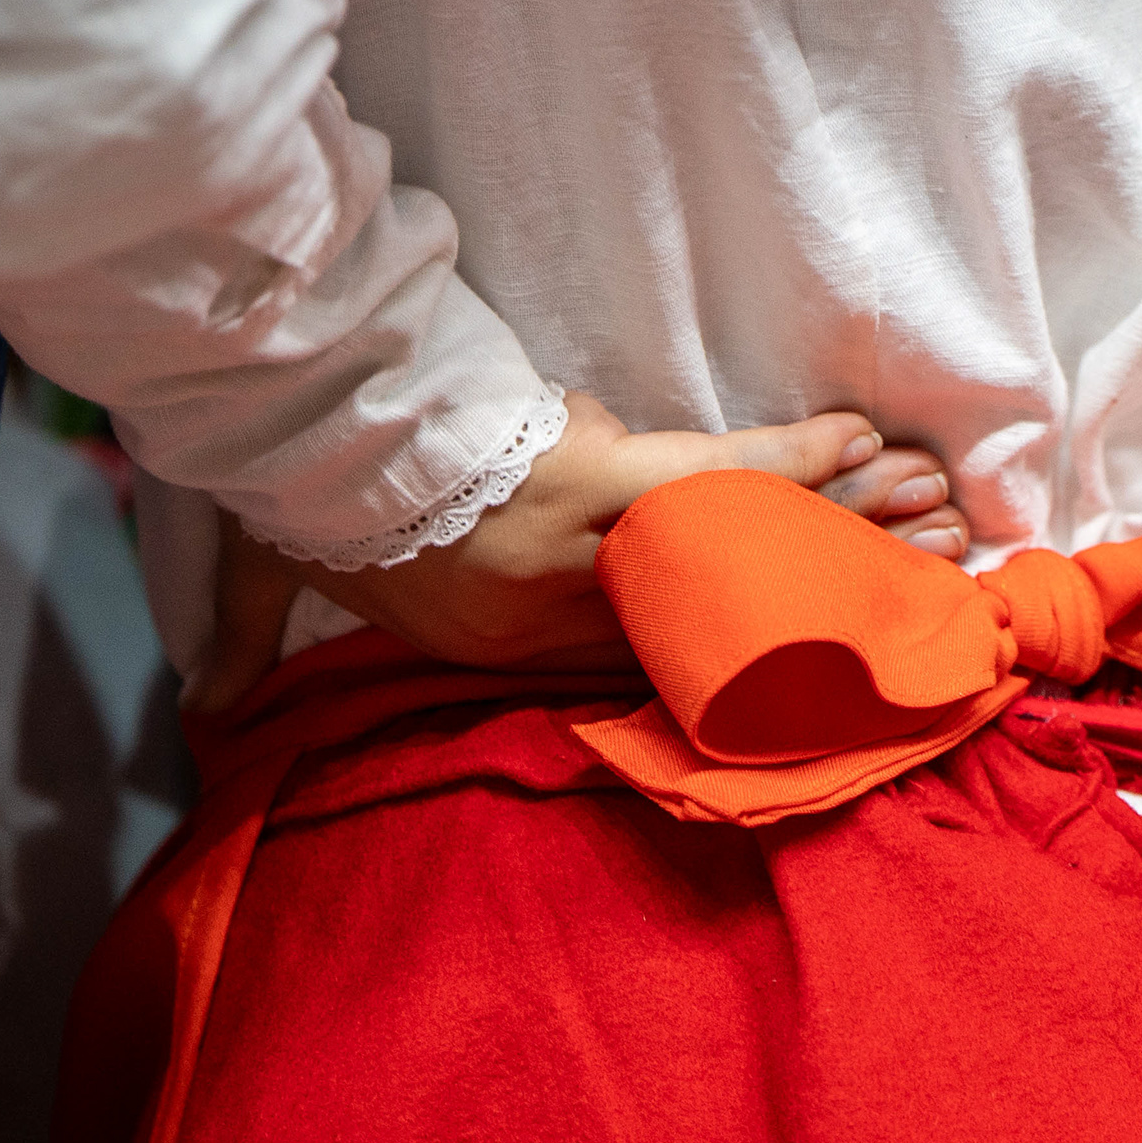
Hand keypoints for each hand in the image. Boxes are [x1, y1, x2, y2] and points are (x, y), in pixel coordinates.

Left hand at [189, 393, 959, 709]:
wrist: (307, 438)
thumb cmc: (299, 501)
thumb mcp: (276, 579)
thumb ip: (256, 638)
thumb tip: (207, 704)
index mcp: (512, 638)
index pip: (655, 653)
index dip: (746, 647)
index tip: (810, 640)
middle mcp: (574, 607)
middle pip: (735, 601)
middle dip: (839, 582)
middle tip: (928, 571)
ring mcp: (600, 545)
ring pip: (746, 535)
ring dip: (847, 518)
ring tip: (934, 511)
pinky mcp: (612, 482)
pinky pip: (724, 475)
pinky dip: (795, 458)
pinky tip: (866, 440)